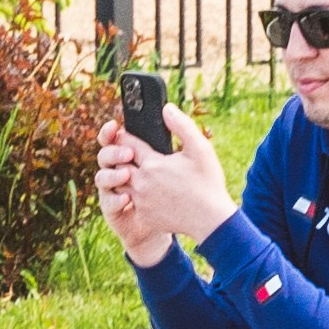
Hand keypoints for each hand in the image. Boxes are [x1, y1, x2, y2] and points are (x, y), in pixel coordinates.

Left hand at [97, 106, 236, 260]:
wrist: (210, 219)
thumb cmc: (208, 182)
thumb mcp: (200, 149)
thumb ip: (182, 126)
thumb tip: (166, 109)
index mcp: (153, 163)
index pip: (127, 143)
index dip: (124, 136)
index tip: (125, 133)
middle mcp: (141, 183)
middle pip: (118, 164)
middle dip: (121, 156)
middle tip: (129, 153)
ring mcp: (141, 201)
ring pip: (120, 184)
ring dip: (124, 176)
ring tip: (135, 170)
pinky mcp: (144, 216)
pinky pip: (129, 203)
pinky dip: (132, 196)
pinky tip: (143, 191)